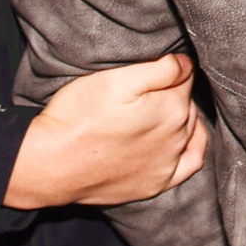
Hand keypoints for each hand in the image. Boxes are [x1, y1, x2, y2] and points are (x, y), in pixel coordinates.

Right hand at [6, 52, 208, 207]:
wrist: (53, 163)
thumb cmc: (78, 116)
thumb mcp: (115, 79)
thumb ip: (160, 69)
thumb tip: (186, 63)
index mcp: (172, 106)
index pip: (185, 75)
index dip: (170, 66)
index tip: (153, 66)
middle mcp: (177, 136)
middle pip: (187, 102)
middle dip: (174, 91)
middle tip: (147, 88)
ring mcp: (168, 162)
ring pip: (189, 129)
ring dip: (180, 116)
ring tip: (157, 109)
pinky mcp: (157, 182)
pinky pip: (191, 163)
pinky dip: (192, 148)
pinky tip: (185, 140)